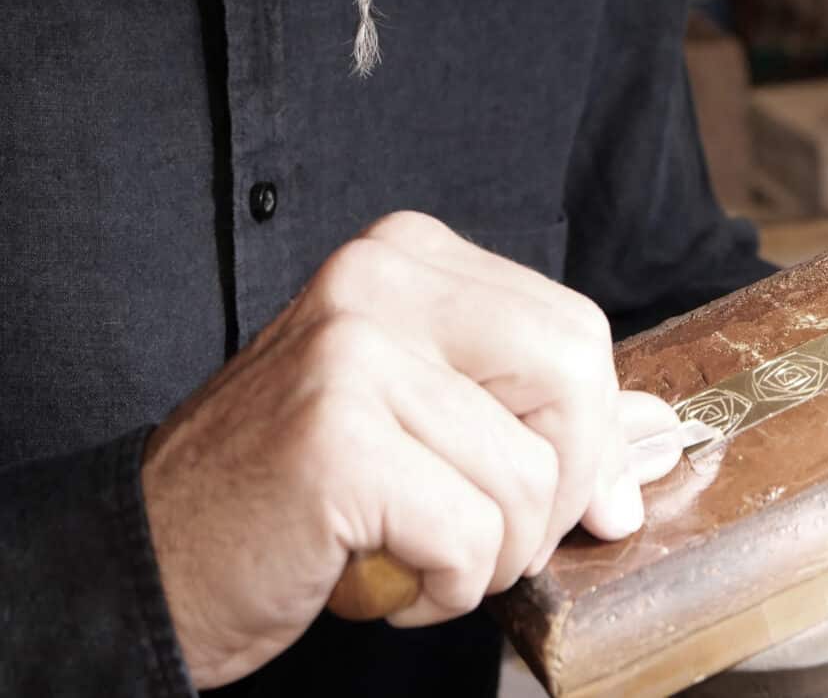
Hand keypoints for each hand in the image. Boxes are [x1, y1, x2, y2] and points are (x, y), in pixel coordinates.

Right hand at [142, 213, 678, 688]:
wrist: (151, 558)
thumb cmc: (292, 491)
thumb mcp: (426, 422)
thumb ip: (538, 415)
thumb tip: (656, 433)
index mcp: (409, 255)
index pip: (577, 331)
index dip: (584, 436)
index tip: (546, 498)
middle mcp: (380, 277)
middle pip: (576, 380)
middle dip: (552, 491)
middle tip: (473, 532)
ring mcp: (353, 350)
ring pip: (528, 479)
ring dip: (486, 558)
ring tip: (406, 549)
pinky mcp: (336, 438)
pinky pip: (472, 539)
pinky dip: (443, 591)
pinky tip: (379, 575)